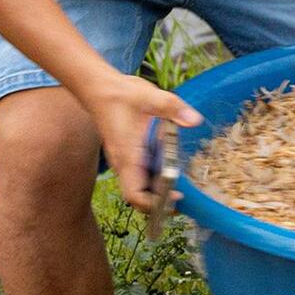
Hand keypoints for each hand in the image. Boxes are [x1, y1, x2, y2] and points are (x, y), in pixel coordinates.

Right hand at [79, 72, 203, 209]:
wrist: (100, 89)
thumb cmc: (121, 95)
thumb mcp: (150, 97)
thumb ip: (172, 108)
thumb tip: (194, 120)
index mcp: (127, 155)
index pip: (135, 194)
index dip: (153, 204)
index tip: (174, 198)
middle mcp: (124, 163)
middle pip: (138, 197)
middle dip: (158, 204)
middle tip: (182, 200)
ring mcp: (125, 160)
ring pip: (139, 187)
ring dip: (157, 193)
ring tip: (180, 191)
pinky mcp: (128, 155)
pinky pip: (140, 175)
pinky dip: (154, 180)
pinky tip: (170, 172)